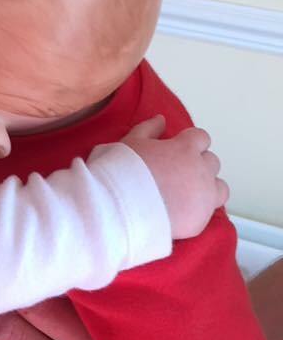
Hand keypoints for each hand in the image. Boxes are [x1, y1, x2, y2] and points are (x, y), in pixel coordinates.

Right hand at [119, 115, 227, 238]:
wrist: (120, 209)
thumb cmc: (123, 173)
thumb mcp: (131, 142)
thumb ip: (149, 128)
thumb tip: (161, 120)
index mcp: (185, 148)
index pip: (201, 137)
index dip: (190, 142)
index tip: (178, 149)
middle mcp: (201, 170)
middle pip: (211, 161)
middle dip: (198, 164)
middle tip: (177, 173)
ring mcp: (204, 196)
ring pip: (220, 187)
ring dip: (208, 187)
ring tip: (187, 193)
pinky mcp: (201, 219)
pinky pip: (209, 212)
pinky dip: (198, 210)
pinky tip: (180, 211)